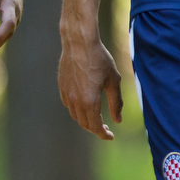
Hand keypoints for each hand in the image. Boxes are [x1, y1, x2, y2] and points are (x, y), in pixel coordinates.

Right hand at [57, 24, 123, 140]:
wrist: (79, 43)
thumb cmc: (100, 60)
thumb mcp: (114, 81)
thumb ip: (116, 103)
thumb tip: (118, 120)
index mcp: (90, 101)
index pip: (95, 126)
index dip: (103, 134)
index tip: (111, 136)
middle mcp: (75, 100)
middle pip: (84, 124)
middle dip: (96, 129)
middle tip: (106, 128)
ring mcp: (67, 94)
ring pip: (75, 115)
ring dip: (86, 120)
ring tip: (96, 116)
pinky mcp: (62, 86)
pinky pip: (68, 104)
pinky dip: (77, 109)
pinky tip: (85, 103)